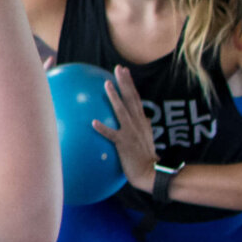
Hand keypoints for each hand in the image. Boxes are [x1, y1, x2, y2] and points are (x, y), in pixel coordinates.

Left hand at [91, 63, 158, 185]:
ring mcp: (131, 132)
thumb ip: (144, 126)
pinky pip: (112, 134)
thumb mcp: (146, 138)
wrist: (149, 172)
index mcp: (141, 120)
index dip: (129, 83)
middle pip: (131, 98)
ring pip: (122, 111)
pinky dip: (103, 128)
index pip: (135, 97)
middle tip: (118, 68)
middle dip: (125, 82)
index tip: (124, 71)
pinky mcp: (124, 144)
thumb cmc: (145, 157)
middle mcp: (137, 123)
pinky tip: (93, 123)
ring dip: (114, 97)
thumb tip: (145, 117)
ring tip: (106, 85)